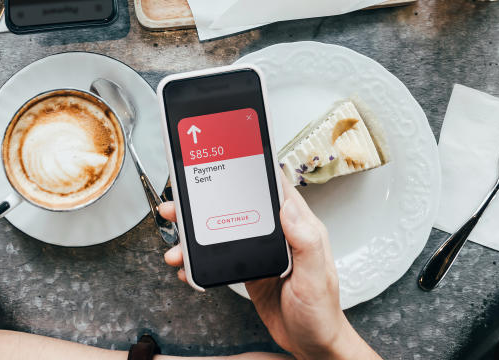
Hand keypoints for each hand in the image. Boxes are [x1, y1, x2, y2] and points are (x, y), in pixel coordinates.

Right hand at [158, 176, 379, 359]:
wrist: (311, 345)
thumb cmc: (321, 312)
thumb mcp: (315, 278)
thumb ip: (304, 242)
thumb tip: (287, 207)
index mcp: (299, 227)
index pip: (275, 189)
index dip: (253, 170)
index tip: (229, 157)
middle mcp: (278, 234)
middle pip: (239, 206)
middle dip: (208, 202)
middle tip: (182, 203)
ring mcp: (260, 251)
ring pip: (224, 230)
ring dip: (197, 233)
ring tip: (177, 242)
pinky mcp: (248, 269)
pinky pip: (220, 256)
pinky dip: (201, 260)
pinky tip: (188, 266)